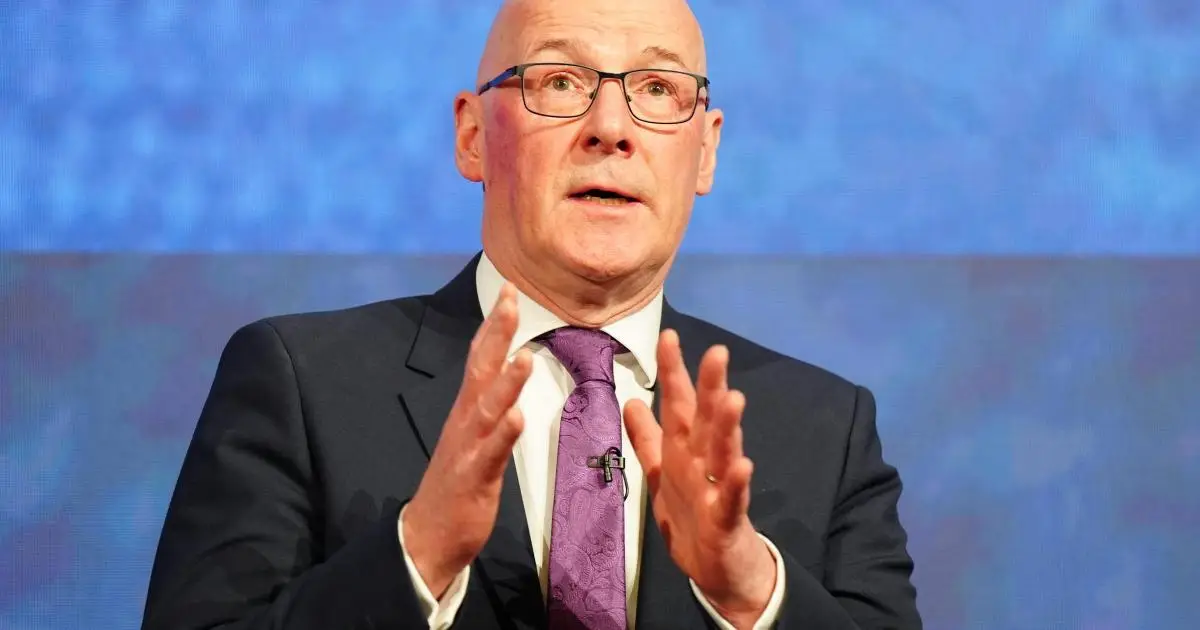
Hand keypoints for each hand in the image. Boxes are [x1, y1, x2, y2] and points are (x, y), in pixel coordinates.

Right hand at [403, 284, 532, 596]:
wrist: (429, 535)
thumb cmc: (457, 484)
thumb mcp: (475, 436)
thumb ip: (489, 404)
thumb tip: (507, 373)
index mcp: (467, 410)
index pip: (480, 358)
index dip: (494, 325)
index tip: (509, 291)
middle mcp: (464, 421)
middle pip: (481, 369)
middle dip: (496, 334)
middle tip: (510, 300)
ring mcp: (468, 447)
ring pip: (487, 409)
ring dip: (506, 383)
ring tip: (524, 356)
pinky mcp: (474, 476)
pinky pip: (491, 453)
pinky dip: (504, 434)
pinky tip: (518, 417)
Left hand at [624, 330, 775, 628]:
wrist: (721, 569)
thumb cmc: (693, 517)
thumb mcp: (661, 476)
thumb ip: (648, 439)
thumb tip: (631, 401)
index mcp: (684, 450)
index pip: (679, 404)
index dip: (673, 372)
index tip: (667, 335)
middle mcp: (704, 462)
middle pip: (706, 419)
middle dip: (710, 387)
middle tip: (717, 353)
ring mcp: (718, 489)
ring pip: (723, 452)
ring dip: (727, 427)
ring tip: (732, 399)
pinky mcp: (728, 519)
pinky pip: (732, 499)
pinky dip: (736, 482)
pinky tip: (743, 465)